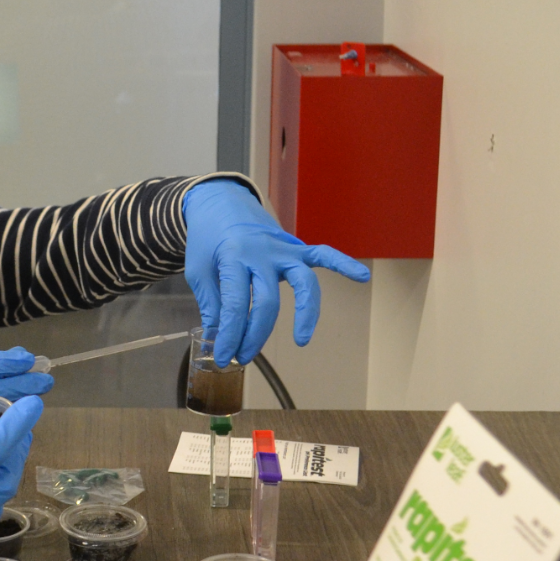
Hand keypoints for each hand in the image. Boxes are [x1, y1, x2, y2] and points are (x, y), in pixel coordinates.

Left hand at [183, 180, 369, 365]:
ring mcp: (282, 249)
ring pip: (302, 282)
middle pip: (267, 302)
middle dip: (255, 335)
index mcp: (232, 258)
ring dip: (305, 313)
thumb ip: (212, 303)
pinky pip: (323, 255)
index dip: (229, 335)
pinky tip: (361, 277)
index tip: (223, 356)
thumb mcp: (198, 270)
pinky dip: (343, 264)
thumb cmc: (208, 240)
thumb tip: (219, 337)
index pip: (235, 304)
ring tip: (302, 340)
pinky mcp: (295, 247)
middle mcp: (261, 253)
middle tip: (243, 356)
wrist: (220, 203)